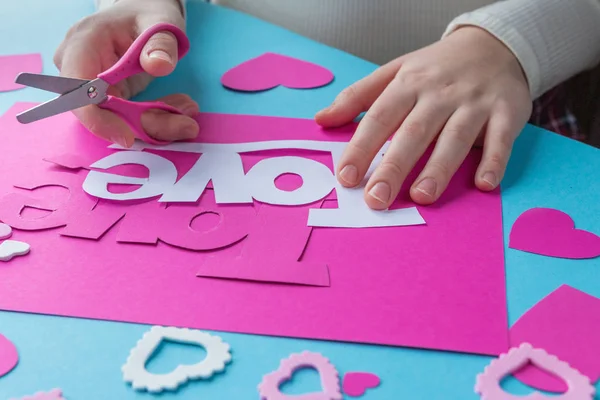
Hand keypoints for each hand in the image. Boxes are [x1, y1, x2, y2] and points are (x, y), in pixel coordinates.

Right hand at [53, 0, 198, 146]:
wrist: (144, 14)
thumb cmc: (148, 13)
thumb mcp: (161, 22)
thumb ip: (160, 43)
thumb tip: (158, 65)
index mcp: (83, 43)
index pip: (77, 90)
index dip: (97, 119)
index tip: (128, 137)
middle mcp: (78, 66)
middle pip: (101, 111)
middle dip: (144, 123)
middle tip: (187, 125)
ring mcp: (91, 83)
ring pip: (117, 119)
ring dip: (156, 122)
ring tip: (190, 112)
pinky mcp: (108, 95)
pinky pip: (128, 117)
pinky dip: (156, 117)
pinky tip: (181, 109)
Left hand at [316, 27, 531, 208]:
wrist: (494, 44)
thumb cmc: (435, 67)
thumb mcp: (394, 72)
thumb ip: (357, 97)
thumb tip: (321, 120)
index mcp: (408, 84)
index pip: (379, 118)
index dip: (361, 148)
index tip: (345, 178)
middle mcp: (439, 93)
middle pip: (413, 132)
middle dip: (393, 167)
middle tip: (376, 199)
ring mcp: (474, 102)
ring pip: (454, 137)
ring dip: (438, 168)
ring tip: (421, 197)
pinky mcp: (506, 111)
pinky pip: (501, 139)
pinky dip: (494, 160)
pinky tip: (483, 184)